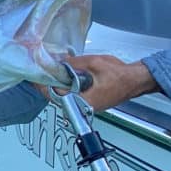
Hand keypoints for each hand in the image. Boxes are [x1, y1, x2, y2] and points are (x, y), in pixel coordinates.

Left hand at [35, 55, 159, 111]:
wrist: (136, 80)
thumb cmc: (120, 74)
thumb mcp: (94, 63)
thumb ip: (74, 64)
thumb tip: (59, 63)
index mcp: (85, 101)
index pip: (57, 96)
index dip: (44, 86)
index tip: (34, 79)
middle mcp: (85, 107)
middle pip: (59, 98)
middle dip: (49, 85)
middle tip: (39, 73)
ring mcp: (87, 106)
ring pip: (66, 98)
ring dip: (58, 86)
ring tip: (49, 74)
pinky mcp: (90, 102)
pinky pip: (73, 96)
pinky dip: (67, 87)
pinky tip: (64, 77)